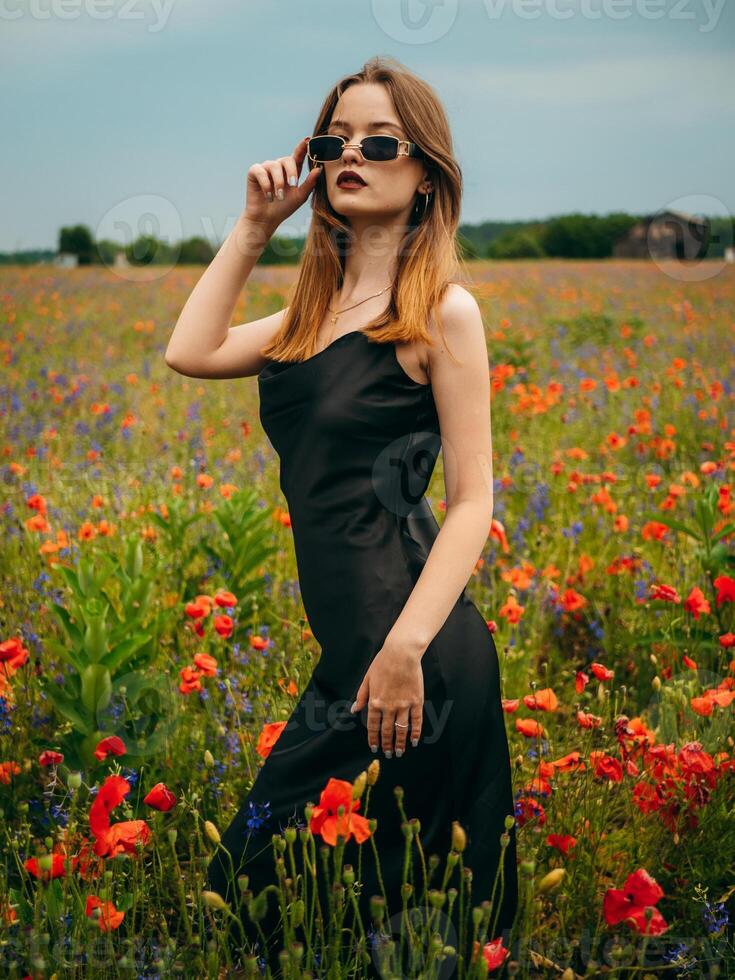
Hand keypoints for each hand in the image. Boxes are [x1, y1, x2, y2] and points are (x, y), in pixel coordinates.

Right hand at [243, 136, 321, 231]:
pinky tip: (268, 196)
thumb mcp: (299, 197)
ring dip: (278, 183)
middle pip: (286, 160)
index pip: (298, 156)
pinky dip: (266, 185)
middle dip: (291, 173)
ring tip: (279, 197)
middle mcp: (278, 166)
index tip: (308, 140)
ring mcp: (266, 167)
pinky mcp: (254, 172)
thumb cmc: (283, 208)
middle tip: (293, 186)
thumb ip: (309, 184)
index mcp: (290, 170)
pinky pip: (261, 171)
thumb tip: (318, 169)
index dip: (302, 147)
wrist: (266, 219)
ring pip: (274, 166)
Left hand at [350, 642, 423, 756]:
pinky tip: (414, 741)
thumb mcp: (367, 678)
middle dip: (387, 744)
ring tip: (399, 753)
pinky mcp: (416, 701)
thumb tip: (354, 709)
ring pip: (401, 729)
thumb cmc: (382, 663)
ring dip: (400, 743)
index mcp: (375, 701)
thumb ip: (361, 696)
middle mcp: (388, 706)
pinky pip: (416, 721)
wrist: (401, 653)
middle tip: (388, 754)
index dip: (373, 738)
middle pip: (387, 730)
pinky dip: (415, 733)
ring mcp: (404, 705)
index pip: (373, 726)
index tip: (374, 747)